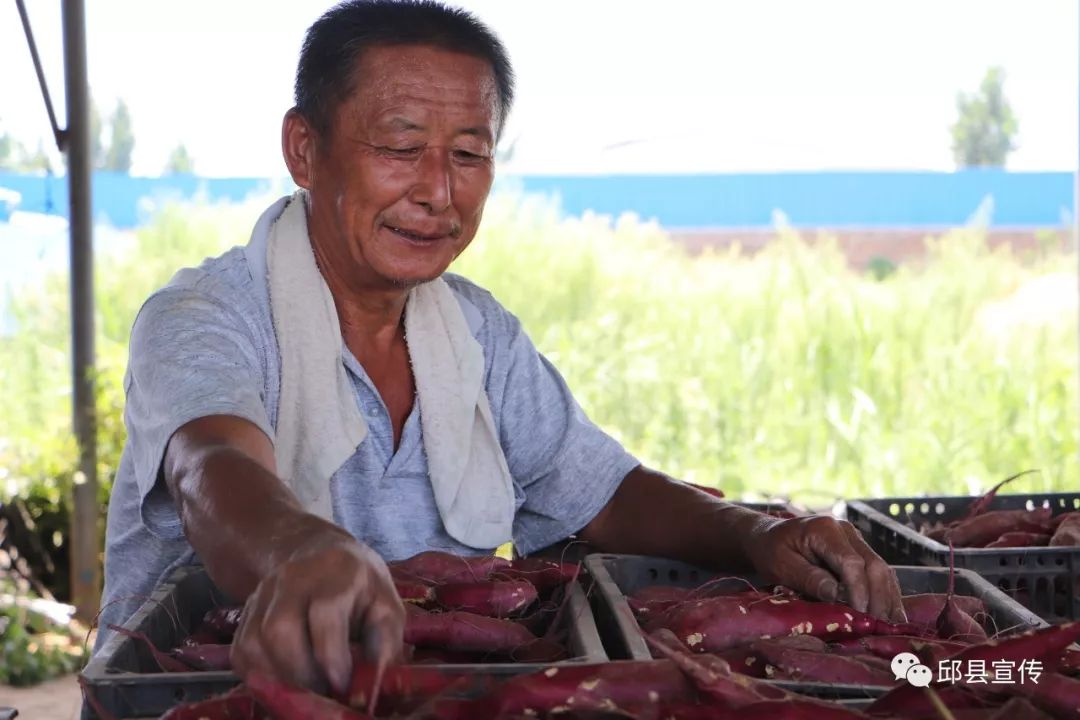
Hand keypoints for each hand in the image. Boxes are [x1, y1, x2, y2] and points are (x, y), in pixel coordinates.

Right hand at [230, 534, 404, 695]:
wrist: (322, 554)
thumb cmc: (360, 588)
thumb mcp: (386, 605)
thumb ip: (385, 642)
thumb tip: (374, 685)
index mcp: (338, 572)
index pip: (326, 612)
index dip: (331, 655)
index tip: (342, 685)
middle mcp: (294, 577)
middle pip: (280, 628)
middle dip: (300, 673)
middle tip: (322, 695)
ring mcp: (264, 593)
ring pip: (254, 642)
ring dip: (278, 678)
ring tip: (305, 693)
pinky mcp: (246, 612)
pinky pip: (241, 651)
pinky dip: (259, 677)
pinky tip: (284, 685)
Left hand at [744, 515, 905, 622]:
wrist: (768, 538)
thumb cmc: (770, 551)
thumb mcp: (781, 565)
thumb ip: (809, 578)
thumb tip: (838, 595)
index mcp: (825, 530)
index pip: (851, 562)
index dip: (858, 590)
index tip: (860, 615)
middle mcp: (846, 531)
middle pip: (874, 565)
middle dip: (878, 598)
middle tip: (879, 627)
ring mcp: (855, 541)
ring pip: (882, 570)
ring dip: (888, 599)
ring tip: (892, 626)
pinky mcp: (859, 553)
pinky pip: (879, 574)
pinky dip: (886, 595)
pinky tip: (892, 616)